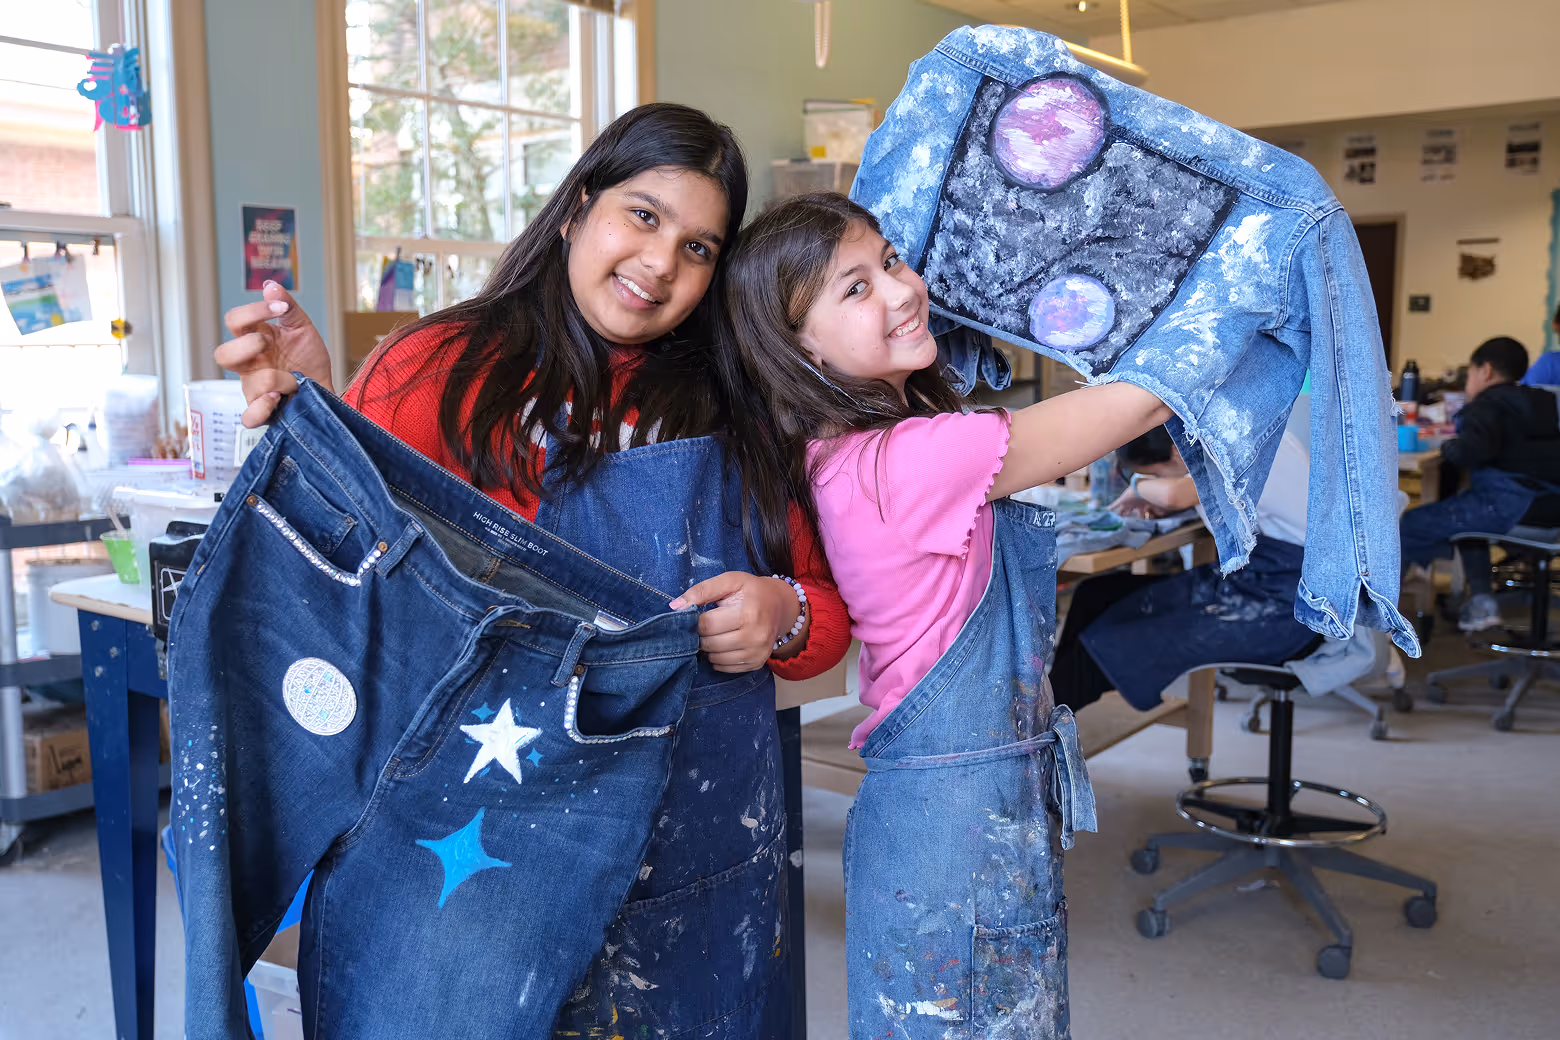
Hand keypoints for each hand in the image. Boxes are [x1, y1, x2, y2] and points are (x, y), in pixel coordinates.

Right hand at [214, 281, 332, 427]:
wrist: (326, 390)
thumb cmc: (309, 359)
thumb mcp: (302, 328)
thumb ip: (287, 307)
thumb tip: (270, 286)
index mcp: (254, 340)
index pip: (234, 321)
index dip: (252, 311)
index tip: (280, 310)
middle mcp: (249, 365)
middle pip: (222, 355)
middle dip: (246, 346)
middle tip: (269, 344)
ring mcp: (254, 389)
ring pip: (246, 384)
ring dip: (276, 378)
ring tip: (294, 379)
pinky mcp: (263, 411)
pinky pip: (249, 417)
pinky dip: (263, 408)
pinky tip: (280, 398)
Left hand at [670, 572, 802, 672]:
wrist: (780, 606)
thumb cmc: (751, 591)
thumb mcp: (730, 581)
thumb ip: (701, 590)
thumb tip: (674, 607)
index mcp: (748, 613)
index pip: (707, 625)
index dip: (695, 621)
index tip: (696, 615)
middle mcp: (755, 637)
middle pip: (710, 644)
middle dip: (701, 635)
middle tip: (705, 625)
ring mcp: (757, 653)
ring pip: (715, 659)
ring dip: (708, 648)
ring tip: (714, 634)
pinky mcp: (757, 664)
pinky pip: (725, 668)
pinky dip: (718, 658)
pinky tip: (723, 644)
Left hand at [1108, 489, 1162, 518]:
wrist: (1145, 488)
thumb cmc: (1152, 495)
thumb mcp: (1157, 505)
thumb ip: (1160, 510)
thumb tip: (1163, 515)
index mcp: (1142, 505)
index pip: (1141, 513)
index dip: (1140, 518)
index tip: (1141, 522)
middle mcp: (1134, 504)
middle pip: (1129, 512)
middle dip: (1127, 517)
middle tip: (1124, 522)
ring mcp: (1127, 502)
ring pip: (1121, 511)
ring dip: (1119, 514)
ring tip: (1115, 519)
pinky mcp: (1122, 500)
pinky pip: (1114, 505)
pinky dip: (1110, 507)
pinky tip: (1105, 510)